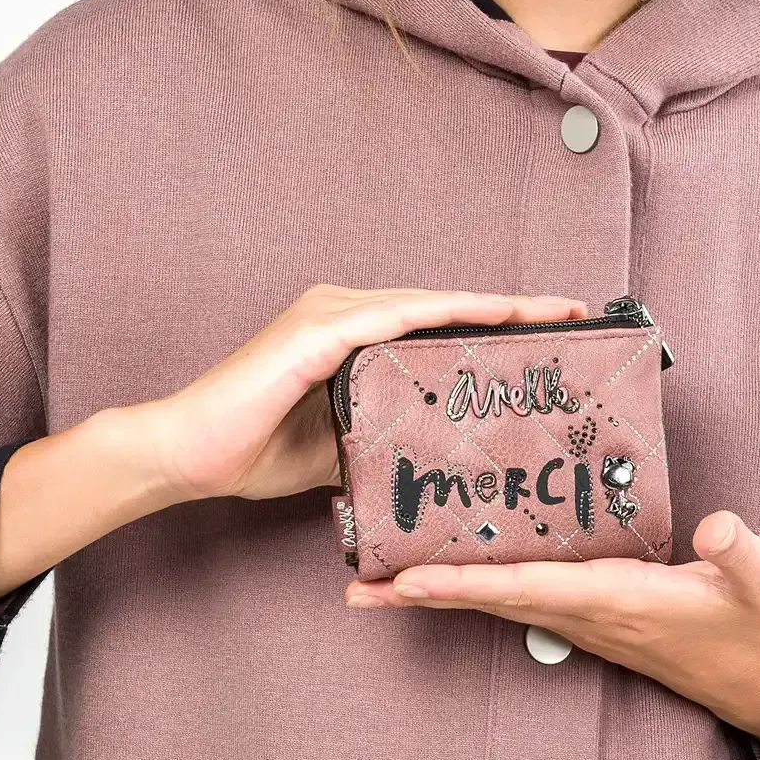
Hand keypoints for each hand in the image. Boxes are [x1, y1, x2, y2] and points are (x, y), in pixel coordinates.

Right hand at [137, 285, 588, 501]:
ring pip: (428, 304)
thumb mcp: (340, 444)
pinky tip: (486, 315)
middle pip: (444, 307)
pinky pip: (391, 317)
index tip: (552, 330)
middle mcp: (344, 311)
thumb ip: (382, 432)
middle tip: (572, 315)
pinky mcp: (314, 332)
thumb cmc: (255, 450)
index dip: (495, 325)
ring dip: (491, 308)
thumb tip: (429, 454)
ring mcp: (329, 315)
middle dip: (510, 311)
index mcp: (352, 334)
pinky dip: (441, 314)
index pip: (437, 326)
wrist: (187, 455)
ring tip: (549, 314)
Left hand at [348, 509, 759, 759]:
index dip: (466, 585)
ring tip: (381, 583)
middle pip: (491, 603)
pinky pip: (522, 601)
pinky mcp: (595, 617)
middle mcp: (587, 614)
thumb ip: (741, 555)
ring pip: (500, 604)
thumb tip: (715, 527)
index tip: (408, 582)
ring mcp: (587, 620)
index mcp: (617, 600)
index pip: (528, 590)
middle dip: (423, 597)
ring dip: (440, 595)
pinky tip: (458, 573)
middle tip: (357, 589)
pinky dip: (479, 590)